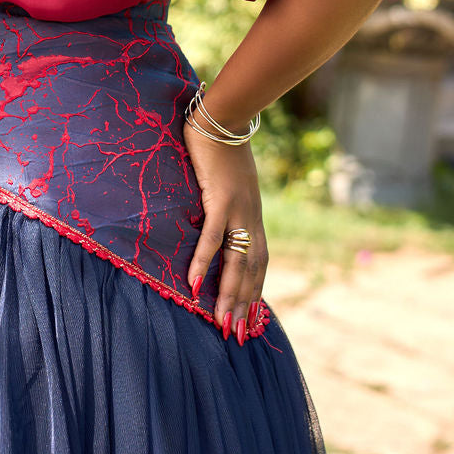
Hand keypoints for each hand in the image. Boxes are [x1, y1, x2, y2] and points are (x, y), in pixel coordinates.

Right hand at [182, 123, 266, 343]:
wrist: (224, 118)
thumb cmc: (221, 147)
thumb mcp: (229, 182)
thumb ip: (225, 202)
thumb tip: (216, 219)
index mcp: (253, 215)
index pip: (259, 262)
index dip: (255, 291)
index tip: (249, 319)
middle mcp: (250, 217)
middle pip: (252, 269)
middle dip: (244, 303)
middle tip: (234, 334)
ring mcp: (237, 209)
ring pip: (237, 260)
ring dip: (229, 293)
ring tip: (219, 321)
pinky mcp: (219, 198)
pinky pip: (212, 237)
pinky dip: (204, 262)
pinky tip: (195, 284)